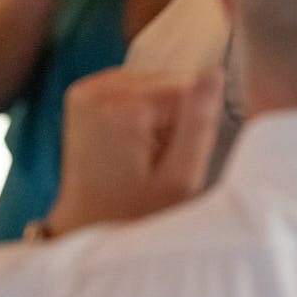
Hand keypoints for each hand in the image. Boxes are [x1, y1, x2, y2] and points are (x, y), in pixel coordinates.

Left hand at [43, 67, 221, 235]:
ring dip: (157, 115)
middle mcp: (98, 90)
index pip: (189, 89)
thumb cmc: (137, 212)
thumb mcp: (180, 178)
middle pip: (169, 82)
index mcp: (122, 108)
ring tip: (142, 153)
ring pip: (153, 84)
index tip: (172, 156)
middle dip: (173, 118)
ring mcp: (86, 89)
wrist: (88, 223)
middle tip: (156, 160)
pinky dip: (139, 111)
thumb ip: (199, 123)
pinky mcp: (83, 92)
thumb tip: (213, 73)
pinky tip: (130, 141)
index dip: (191, 125)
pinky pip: (133, 87)